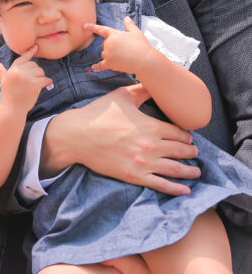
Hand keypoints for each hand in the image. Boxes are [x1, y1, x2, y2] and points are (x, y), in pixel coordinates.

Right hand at [0, 47, 50, 116]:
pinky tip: (47, 84)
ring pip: (40, 71)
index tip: (36, 46)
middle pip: (34, 65)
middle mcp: (19, 72)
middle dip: (35, 72)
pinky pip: (45, 79)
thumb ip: (1, 71)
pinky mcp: (34, 85)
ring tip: (36, 84)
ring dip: (41, 77)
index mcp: (13, 70)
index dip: (30, 52)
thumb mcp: (3, 81)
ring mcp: (27, 78)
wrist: (12, 109)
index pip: (23, 58)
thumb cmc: (8, 95)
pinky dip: (47, 81)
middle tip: (32, 81)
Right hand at [41, 85, 200, 194]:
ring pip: (175, 169)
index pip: (178, 133)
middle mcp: (151, 146)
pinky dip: (176, 188)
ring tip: (195, 172)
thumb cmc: (98, 114)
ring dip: (189, 171)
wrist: (77, 136)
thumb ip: (141, 90)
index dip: (187, 136)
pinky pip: (160, 185)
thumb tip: (153, 83)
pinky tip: (185, 190)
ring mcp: (144, 163)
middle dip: (191, 152)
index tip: (189, 138)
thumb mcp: (121, 95)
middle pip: (180, 151)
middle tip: (195, 153)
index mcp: (151, 126)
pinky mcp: (134, 176)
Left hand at [85, 16, 152, 73]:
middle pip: (105, 44)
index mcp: (114, 34)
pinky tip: (93, 66)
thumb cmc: (141, 45)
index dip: (92, 27)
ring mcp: (108, 54)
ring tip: (124, 57)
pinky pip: (100, 65)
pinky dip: (97, 66)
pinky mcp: (109, 64)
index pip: (101, 29)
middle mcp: (108, 43)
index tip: (84, 26)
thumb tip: (126, 18)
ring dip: (111, 55)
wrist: (144, 60)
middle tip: (125, 49)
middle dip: (112, 46)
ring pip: (105, 54)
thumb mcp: (136, 32)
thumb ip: (129, 25)